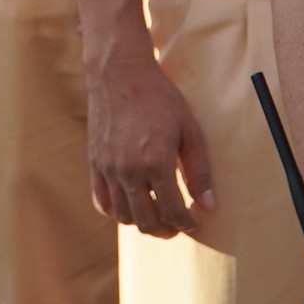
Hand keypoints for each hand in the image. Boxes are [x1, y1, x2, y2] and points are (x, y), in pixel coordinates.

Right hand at [82, 46, 212, 237]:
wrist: (120, 73)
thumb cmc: (160, 98)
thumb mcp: (189, 130)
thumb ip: (199, 171)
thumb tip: (209, 206)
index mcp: (156, 163)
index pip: (173, 211)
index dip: (187, 223)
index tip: (194, 222)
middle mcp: (129, 171)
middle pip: (146, 222)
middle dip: (165, 230)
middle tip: (177, 225)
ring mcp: (108, 169)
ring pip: (123, 216)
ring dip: (142, 222)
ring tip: (156, 214)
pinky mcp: (95, 164)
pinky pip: (102, 202)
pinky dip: (116, 210)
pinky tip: (131, 202)